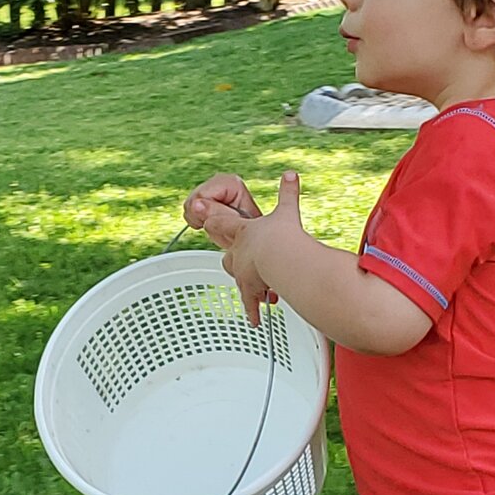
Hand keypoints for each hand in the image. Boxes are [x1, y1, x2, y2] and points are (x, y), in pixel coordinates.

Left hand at [188, 170, 304, 323]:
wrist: (281, 261)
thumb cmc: (282, 237)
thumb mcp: (286, 211)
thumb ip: (287, 192)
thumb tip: (290, 173)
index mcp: (242, 233)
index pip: (221, 225)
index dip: (214, 222)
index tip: (204, 221)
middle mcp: (238, 254)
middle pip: (228, 255)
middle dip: (234, 257)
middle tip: (239, 259)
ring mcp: (243, 274)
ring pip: (239, 279)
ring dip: (246, 286)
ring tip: (252, 295)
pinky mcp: (251, 290)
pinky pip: (250, 303)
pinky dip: (253, 311)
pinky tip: (253, 321)